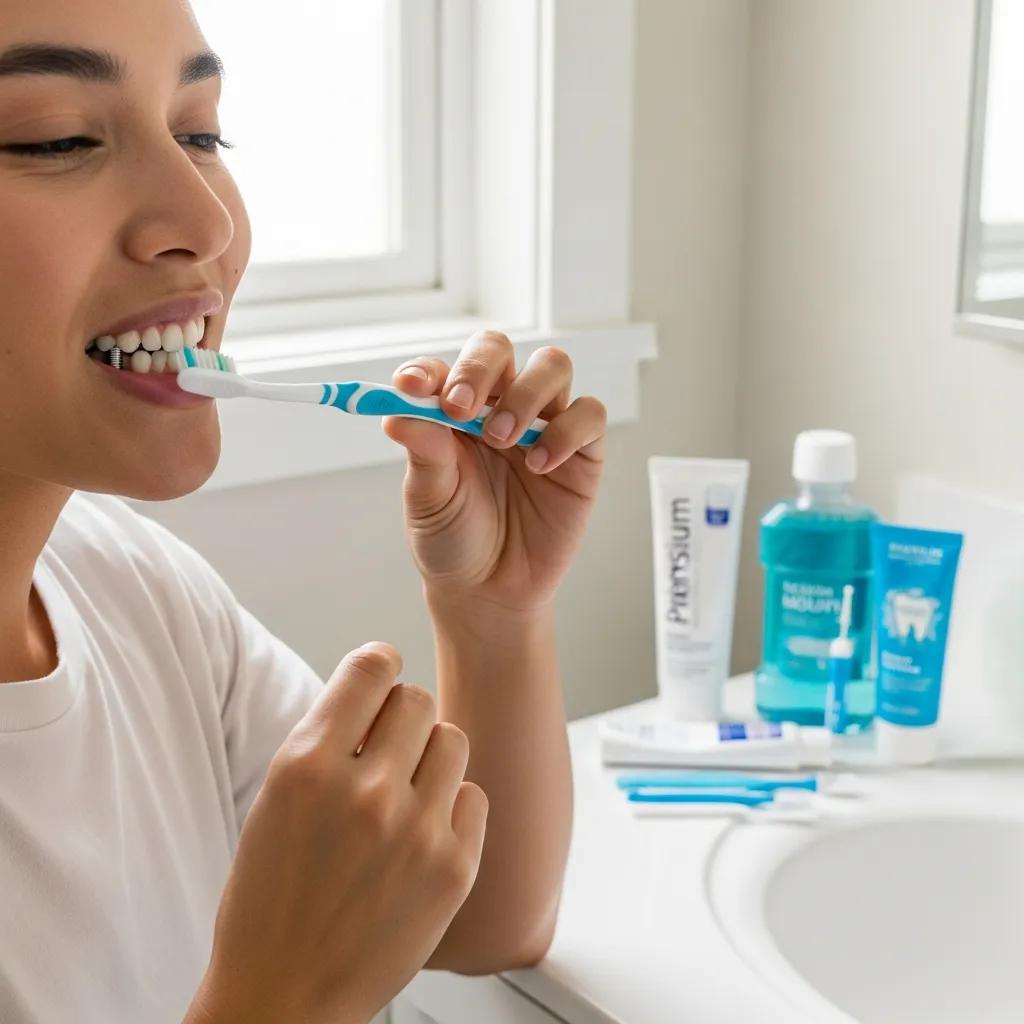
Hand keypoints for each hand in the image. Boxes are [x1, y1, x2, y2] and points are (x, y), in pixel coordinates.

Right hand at [188, 642, 487, 1023]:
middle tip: (384, 751)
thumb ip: (329, 738)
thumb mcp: (275, 800)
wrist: (284, 996)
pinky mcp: (453, 868)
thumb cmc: (270, 897)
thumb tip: (382, 684)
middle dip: (400, 717)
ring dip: (429, 756)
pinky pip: (473, 794)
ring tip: (405, 791)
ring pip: (452, 738)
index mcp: (305, 767)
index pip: (371, 667)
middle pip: (416, 699)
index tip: (380, 678)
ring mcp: (415, 831)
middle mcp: (364, 792)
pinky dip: (452, 805)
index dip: (378, 666)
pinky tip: (422, 832)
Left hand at [383, 331, 607, 616]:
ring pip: (552, 366)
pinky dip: (566, 430)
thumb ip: (423, 453)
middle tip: (461, 409)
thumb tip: (399, 412)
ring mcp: (543, 424)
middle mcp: (499, 407)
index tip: (413, 388)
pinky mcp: (582, 451)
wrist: (490, 590)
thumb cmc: (454, 539)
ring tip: (501, 441)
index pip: (443, 369)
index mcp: (454, 413)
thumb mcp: (428, 500)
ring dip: (524, 395)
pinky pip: (589, 414)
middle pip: (498, 350)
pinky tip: (540, 466)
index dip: (428, 370)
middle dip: (479, 368)